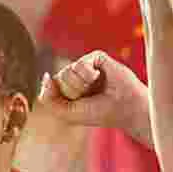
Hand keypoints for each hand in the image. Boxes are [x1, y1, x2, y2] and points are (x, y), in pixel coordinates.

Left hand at [35, 50, 151, 138]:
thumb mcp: (68, 113)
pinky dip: (87, 75)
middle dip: (72, 91)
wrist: (126, 109)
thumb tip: (46, 76)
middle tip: (89, 96)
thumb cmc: (101, 113)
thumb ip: (48, 100)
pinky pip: (79, 63)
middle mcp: (77, 75)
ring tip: (96, 88)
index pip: (51, 85)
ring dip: (81, 84)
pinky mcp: (97, 57)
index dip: (60, 96)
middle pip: (58, 78)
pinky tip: (98, 78)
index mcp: (69, 88)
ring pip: (67, 70)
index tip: (78, 104)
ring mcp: (87, 66)